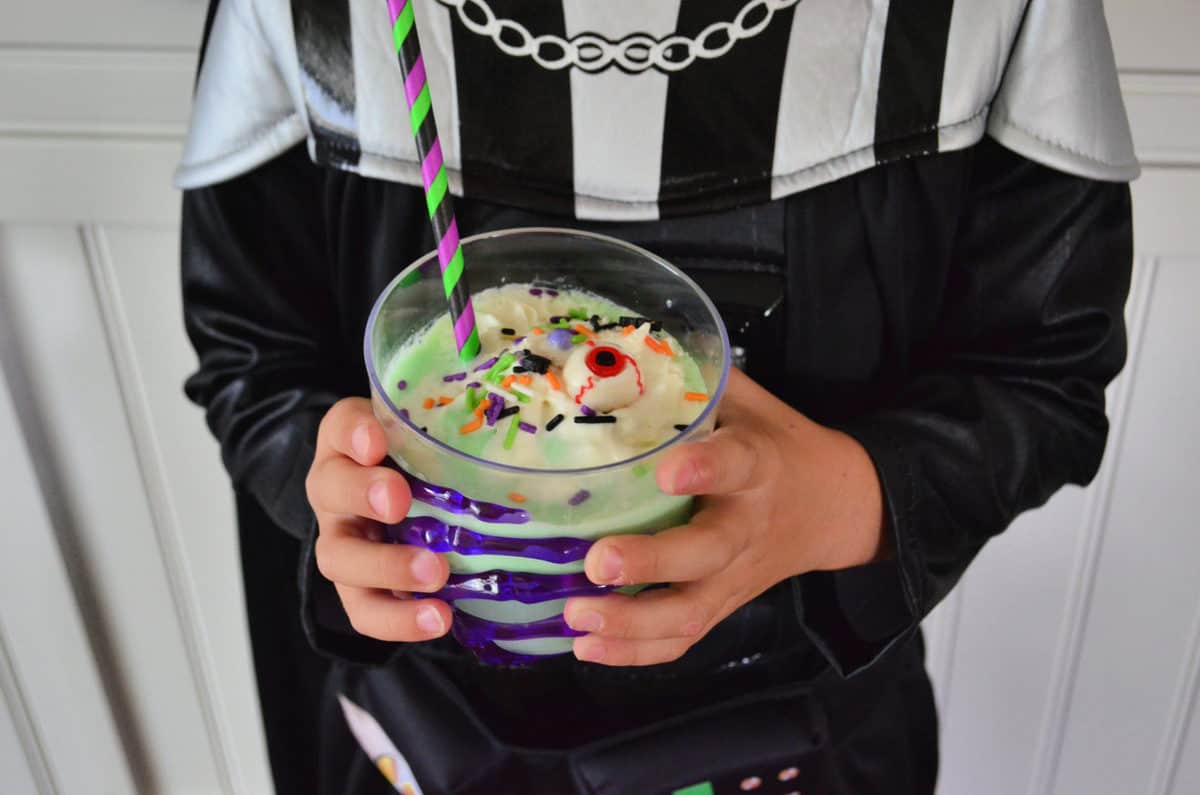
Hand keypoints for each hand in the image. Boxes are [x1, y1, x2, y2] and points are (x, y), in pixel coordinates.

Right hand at [306, 398, 451, 640]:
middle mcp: (336, 491)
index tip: (376, 441)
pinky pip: (365, 610)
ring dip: (386, 567)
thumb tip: (510, 435)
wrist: (406, 502)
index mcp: (348, 444)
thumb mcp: (427, 434)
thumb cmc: (419, 461)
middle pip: (331, 490)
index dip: (354, 432)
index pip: (340, 427)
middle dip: (362, 494)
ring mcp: (343, 542)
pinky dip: (398, 619)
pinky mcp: (359, 589)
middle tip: (398, 501)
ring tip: (434, 574)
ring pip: (340, 559)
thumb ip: (447, 428)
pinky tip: (436, 618)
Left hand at [563, 369, 884, 665]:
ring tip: (578, 617)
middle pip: (706, 553)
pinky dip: (636, 651)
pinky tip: (589, 647)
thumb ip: (692, 379)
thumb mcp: (747, 401)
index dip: (705, 467)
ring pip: (691, 611)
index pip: (736, 463)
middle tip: (598, 563)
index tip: (668, 468)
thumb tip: (611, 346)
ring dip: (632, 623)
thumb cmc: (777, 444)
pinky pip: (683, 638)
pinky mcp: (725, 604)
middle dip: (652, 563)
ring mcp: (736, 574)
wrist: (837, 505)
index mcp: (758, 464)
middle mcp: (746, 525)